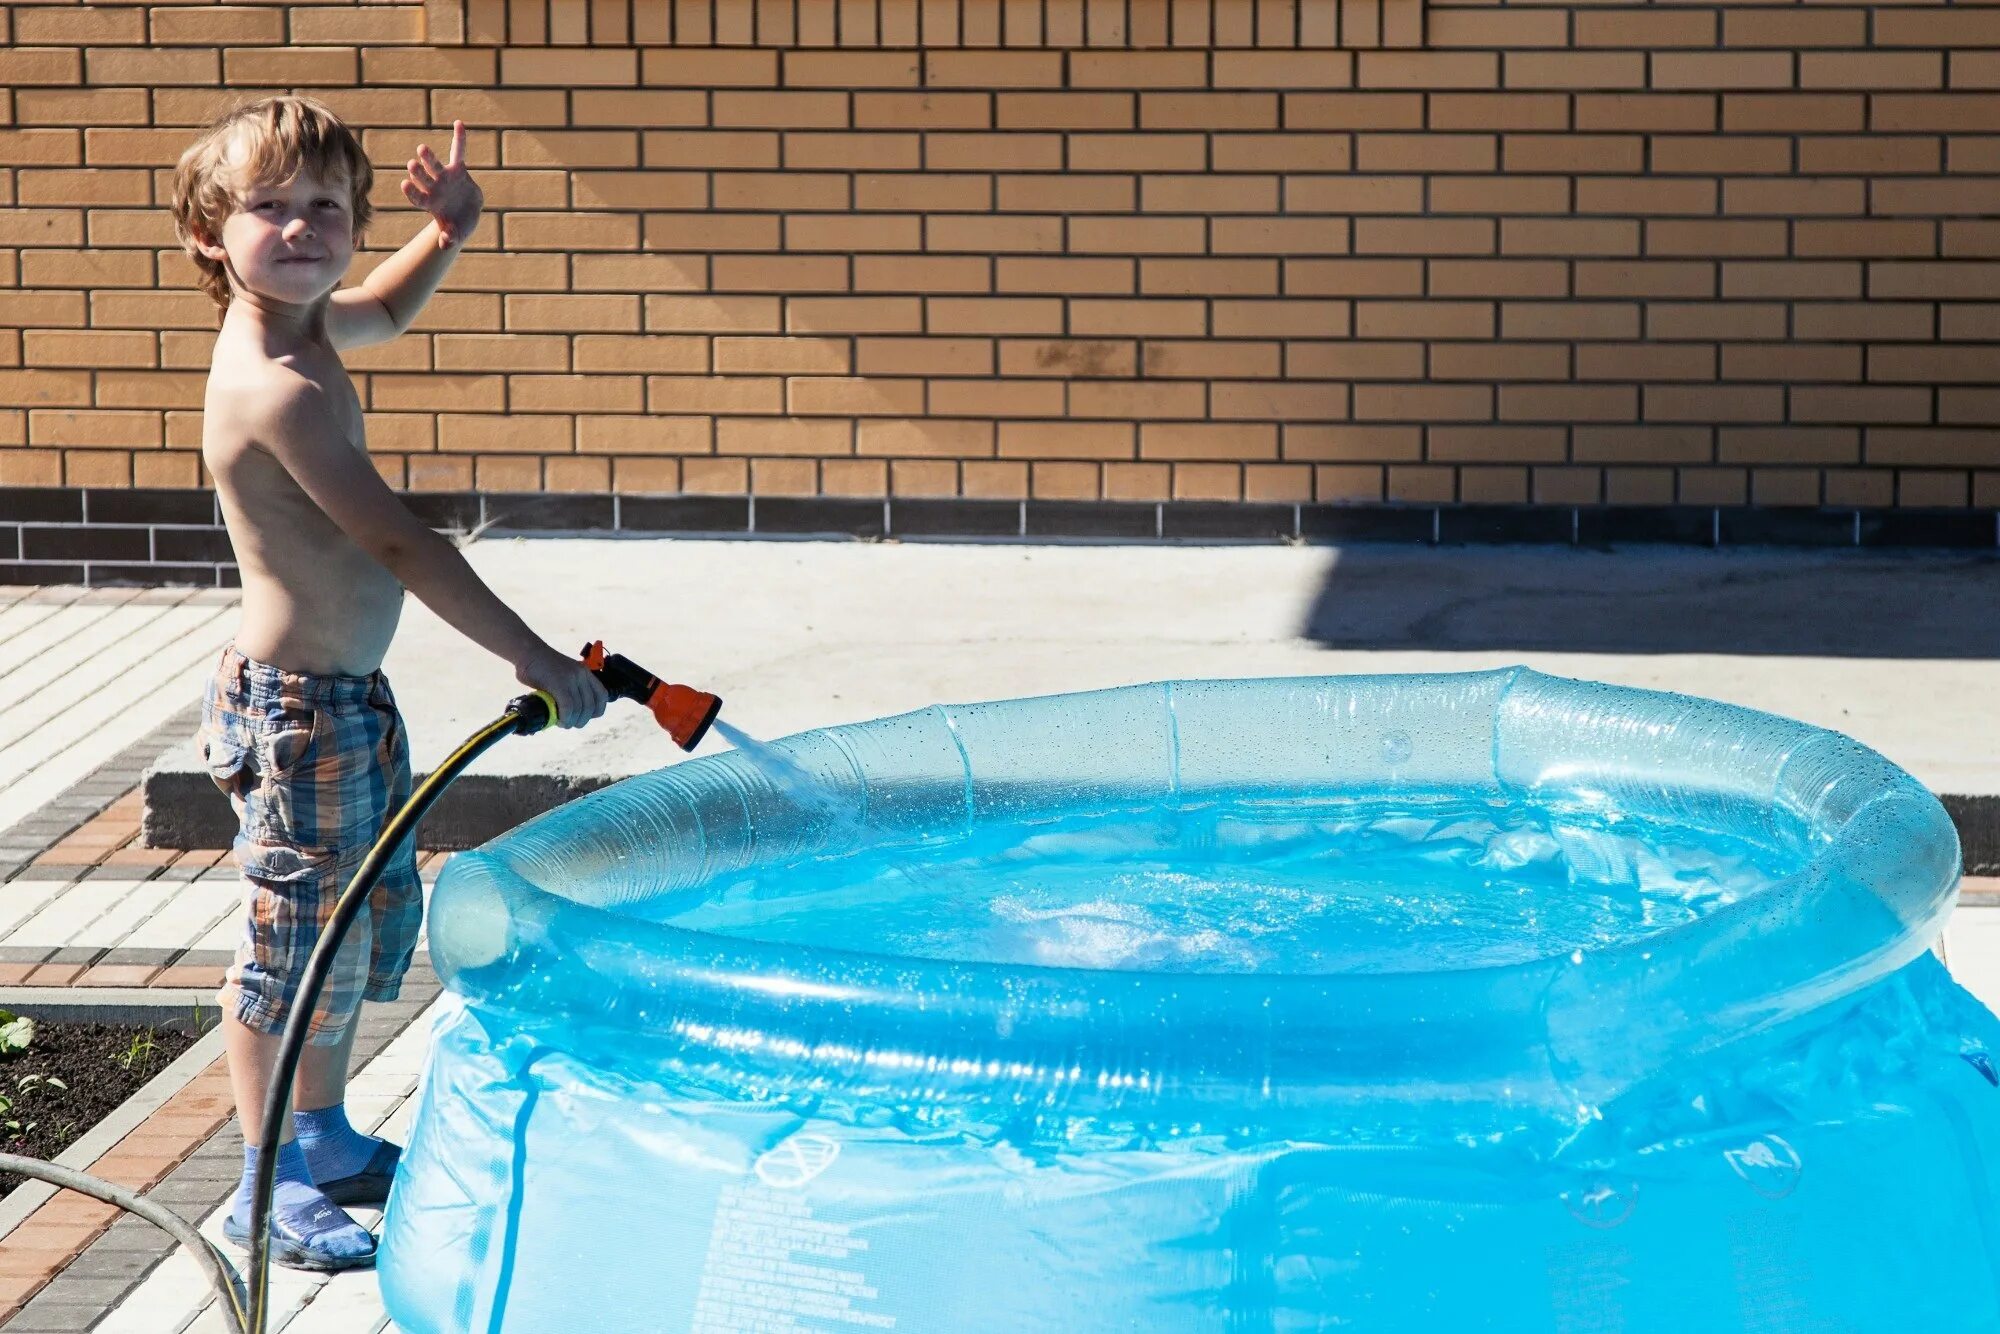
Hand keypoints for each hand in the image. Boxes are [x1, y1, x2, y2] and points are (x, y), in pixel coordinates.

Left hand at [403, 121, 482, 250]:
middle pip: (423, 178)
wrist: (465, 214)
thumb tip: (446, 244)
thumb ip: (450, 238)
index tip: (405, 185)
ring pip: (434, 165)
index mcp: (429, 203)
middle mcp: (433, 187)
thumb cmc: (457, 226)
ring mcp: (444, 177)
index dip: (412, 192)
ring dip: (428, 157)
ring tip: (421, 148)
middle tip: (411, 165)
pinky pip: (459, 152)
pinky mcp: (458, 170)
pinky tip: (459, 123)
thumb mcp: (456, 234)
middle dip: (418, 173)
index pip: (418, 197)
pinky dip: (460, 138)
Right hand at [515, 643, 608, 730]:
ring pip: (579, 708)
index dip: (596, 711)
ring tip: (562, 723)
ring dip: (571, 721)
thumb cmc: (541, 667)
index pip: (602, 696)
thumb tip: (571, 713)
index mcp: (585, 672)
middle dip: (581, 720)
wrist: (527, 652)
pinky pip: (568, 706)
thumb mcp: (563, 675)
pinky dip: (565, 717)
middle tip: (570, 724)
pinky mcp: (558, 683)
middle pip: (590, 705)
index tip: (584, 717)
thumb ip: (570, 689)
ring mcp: (571, 678)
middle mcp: (581, 675)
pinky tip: (559, 720)